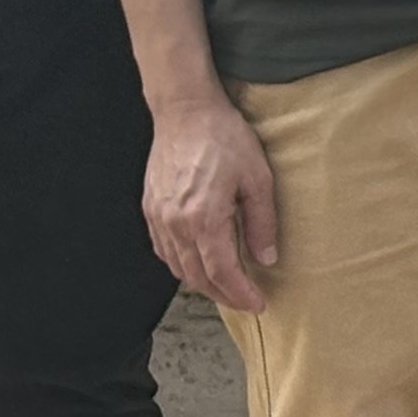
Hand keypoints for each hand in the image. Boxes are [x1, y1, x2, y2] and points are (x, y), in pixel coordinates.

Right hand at [144, 87, 282, 310]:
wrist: (185, 112)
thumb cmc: (224, 138)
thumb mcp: (258, 177)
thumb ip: (261, 222)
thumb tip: (267, 258)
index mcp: (203, 219)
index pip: (222, 273)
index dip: (241, 294)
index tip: (258, 304)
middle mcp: (175, 225)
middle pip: (198, 278)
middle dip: (224, 295)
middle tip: (246, 299)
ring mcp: (158, 219)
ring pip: (178, 268)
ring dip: (203, 282)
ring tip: (228, 284)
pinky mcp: (150, 211)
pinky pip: (165, 251)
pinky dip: (184, 264)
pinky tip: (200, 260)